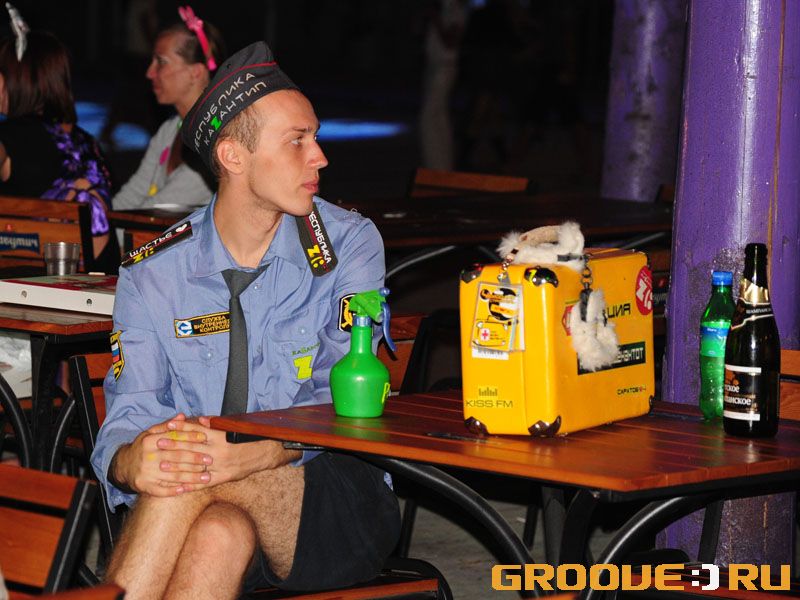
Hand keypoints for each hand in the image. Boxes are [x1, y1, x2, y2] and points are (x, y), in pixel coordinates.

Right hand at [111, 414, 212, 496]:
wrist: (123, 465)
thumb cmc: (143, 447)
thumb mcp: (150, 433)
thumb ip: (167, 426)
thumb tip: (182, 416)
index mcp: (149, 441)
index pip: (173, 437)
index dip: (190, 437)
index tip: (205, 438)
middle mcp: (147, 456)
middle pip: (175, 457)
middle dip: (194, 458)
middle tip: (209, 459)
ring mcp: (145, 472)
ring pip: (172, 475)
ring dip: (191, 477)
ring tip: (206, 477)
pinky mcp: (143, 486)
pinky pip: (161, 490)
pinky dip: (175, 490)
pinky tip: (187, 489)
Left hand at [155, 416, 300, 486]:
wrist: (265, 452)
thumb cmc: (247, 438)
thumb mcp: (233, 428)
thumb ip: (216, 425)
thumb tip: (201, 420)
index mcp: (221, 436)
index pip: (197, 431)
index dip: (182, 428)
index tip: (167, 427)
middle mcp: (219, 450)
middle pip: (192, 447)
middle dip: (173, 446)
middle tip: (157, 444)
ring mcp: (220, 465)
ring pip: (195, 466)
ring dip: (176, 466)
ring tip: (161, 465)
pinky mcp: (223, 477)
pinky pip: (204, 482)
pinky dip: (190, 484)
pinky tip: (178, 486)